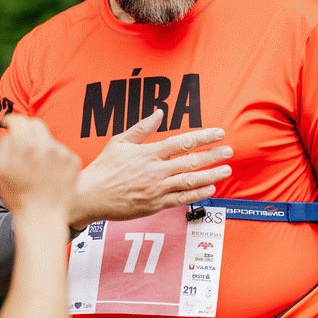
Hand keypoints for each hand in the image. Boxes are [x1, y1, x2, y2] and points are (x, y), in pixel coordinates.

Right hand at [0, 115, 80, 216]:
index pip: (19, 120)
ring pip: (49, 139)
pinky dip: (55, 158)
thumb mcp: (0, 170)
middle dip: (27, 129)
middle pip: (37, 124)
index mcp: (25, 146)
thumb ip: (5, 145)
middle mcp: (46, 145)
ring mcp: (63, 152)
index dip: (11, 120)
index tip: (8, 124)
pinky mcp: (74, 161)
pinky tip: (50, 175)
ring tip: (37, 169)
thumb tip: (12, 131)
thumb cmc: (17, 196)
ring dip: (42, 147)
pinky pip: (62, 152)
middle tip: (23, 140)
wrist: (43, 217)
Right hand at [70, 108, 231, 228]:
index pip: (182, 142)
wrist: (89, 196)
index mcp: (149, 153)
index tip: (219, 134)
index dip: (203, 137)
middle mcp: (156, 171)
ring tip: (226, 170)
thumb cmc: (104, 168)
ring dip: (211, 175)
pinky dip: (197, 194)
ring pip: (190, 181)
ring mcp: (157, 189)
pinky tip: (210, 189)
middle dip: (213, 156)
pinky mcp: (155, 204)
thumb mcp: (120, 142)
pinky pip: (181, 199)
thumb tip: (158, 113)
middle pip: (191, 161)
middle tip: (229, 151)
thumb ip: (142, 128)